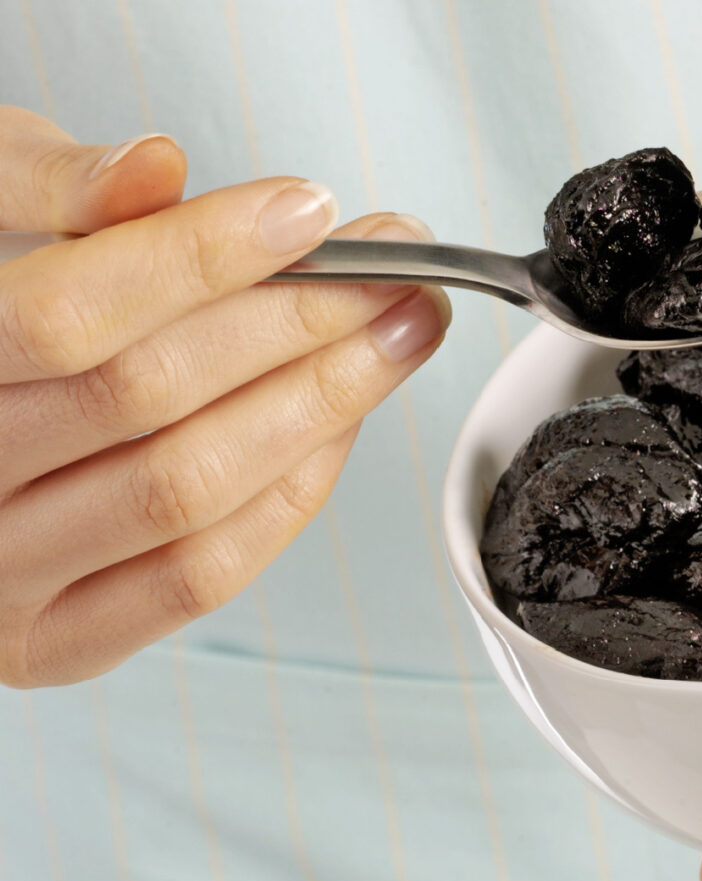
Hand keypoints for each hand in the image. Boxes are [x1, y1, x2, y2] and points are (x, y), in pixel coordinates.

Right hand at [0, 107, 449, 687]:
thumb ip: (54, 189)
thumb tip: (157, 169)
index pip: (65, 314)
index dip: (198, 259)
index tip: (311, 212)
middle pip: (146, 400)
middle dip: (298, 324)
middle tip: (396, 271)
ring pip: (187, 490)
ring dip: (322, 404)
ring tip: (400, 334)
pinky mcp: (57, 642)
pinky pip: (201, 573)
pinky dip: (291, 490)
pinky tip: (343, 420)